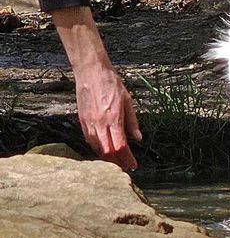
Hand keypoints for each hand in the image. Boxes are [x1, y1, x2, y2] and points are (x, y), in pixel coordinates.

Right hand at [49, 6, 142, 170]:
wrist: (91, 71)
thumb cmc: (112, 84)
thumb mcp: (129, 102)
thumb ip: (132, 123)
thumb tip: (138, 139)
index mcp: (113, 119)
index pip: (120, 147)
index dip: (127, 159)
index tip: (134, 165)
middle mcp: (99, 123)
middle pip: (107, 152)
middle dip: (117, 162)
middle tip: (126, 166)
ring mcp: (88, 122)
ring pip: (96, 148)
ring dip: (107, 157)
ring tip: (117, 161)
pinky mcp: (82, 120)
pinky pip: (89, 139)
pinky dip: (97, 148)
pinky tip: (104, 150)